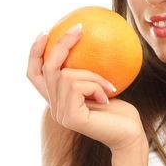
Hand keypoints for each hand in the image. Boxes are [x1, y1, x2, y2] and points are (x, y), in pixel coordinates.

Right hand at [26, 25, 146, 152]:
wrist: (130, 136)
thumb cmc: (121, 112)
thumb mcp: (103, 86)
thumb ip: (89, 74)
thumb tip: (91, 44)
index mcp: (59, 100)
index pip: (35, 76)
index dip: (35, 54)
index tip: (46, 33)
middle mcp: (54, 108)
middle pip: (48, 69)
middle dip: (61, 45)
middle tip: (79, 29)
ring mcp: (60, 114)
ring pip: (67, 75)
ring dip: (93, 76)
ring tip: (109, 87)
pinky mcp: (70, 117)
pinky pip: (78, 86)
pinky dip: (96, 86)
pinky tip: (108, 97)